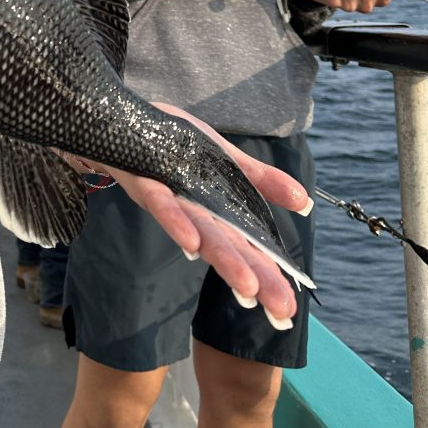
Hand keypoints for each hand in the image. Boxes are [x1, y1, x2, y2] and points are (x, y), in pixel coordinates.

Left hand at [61, 103, 311, 321]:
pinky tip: (192, 244)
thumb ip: (261, 179)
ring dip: (223, 261)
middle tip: (281, 311)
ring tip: (248, 288)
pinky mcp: (143, 183)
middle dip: (255, 280)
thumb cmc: (171, 141)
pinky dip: (177, 223)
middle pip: (228, 250)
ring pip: (198, 235)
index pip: (247, 248)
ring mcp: (167, 200)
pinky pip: (161, 205)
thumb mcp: (224, 158)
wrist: (122, 116)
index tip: (288, 311)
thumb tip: (305, 202)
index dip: (269, 276)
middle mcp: (191, 214)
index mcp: (214, 209)